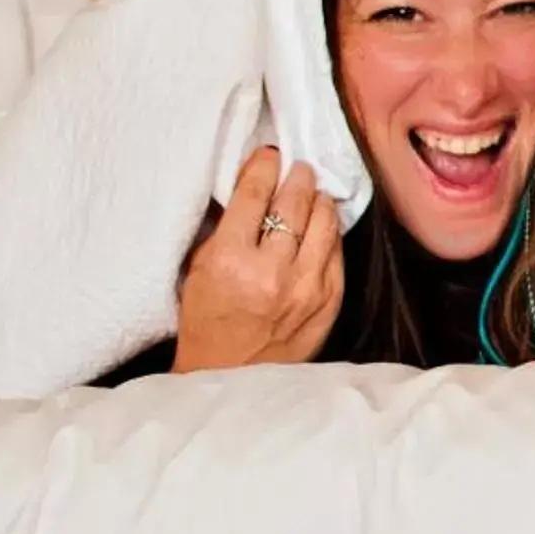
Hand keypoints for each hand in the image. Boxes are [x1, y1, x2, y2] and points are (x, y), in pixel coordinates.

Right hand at [170, 148, 345, 370]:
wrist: (229, 378)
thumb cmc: (206, 321)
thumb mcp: (198, 270)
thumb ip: (224, 227)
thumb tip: (251, 185)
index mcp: (230, 259)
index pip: (256, 193)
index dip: (264, 166)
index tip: (269, 155)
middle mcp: (272, 271)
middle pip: (295, 202)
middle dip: (297, 177)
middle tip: (297, 168)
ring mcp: (306, 289)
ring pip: (325, 223)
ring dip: (319, 201)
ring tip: (313, 192)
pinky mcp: (328, 303)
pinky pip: (336, 253)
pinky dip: (329, 234)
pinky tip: (323, 226)